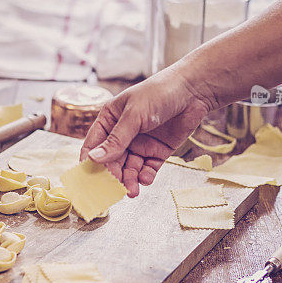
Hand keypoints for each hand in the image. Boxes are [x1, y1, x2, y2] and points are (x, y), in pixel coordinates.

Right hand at [80, 67, 212, 196]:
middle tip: (114, 190)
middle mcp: (123, 134)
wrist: (192, 91)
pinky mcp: (158, 151)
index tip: (88, 180)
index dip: (90, 162)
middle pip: (112, 161)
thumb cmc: (158, 93)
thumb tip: (94, 158)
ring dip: (129, 180)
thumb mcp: (133, 115)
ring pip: (129, 168)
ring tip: (132, 191)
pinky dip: (145, 176)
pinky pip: (148, 169)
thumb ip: (116, 139)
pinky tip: (145, 179)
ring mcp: (141, 143)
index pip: (94, 144)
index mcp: (110, 120)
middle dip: (113, 175)